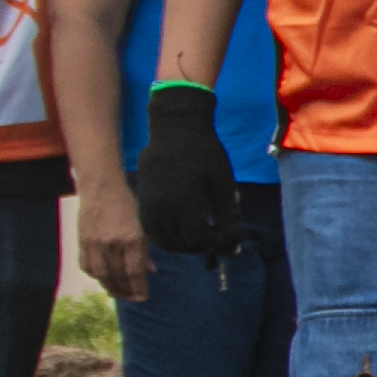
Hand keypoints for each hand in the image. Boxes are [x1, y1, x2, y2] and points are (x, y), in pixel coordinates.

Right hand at [75, 177, 150, 301]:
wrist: (101, 188)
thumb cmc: (126, 205)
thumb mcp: (142, 226)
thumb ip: (144, 250)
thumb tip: (150, 271)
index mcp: (132, 239)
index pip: (135, 272)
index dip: (138, 288)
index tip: (142, 298)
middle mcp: (113, 244)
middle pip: (118, 276)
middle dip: (125, 291)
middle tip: (130, 298)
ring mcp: (95, 243)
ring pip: (101, 275)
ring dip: (109, 287)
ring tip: (116, 292)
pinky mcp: (82, 241)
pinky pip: (87, 265)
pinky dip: (95, 275)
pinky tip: (102, 278)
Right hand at [132, 84, 239, 259]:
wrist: (175, 129)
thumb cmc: (205, 154)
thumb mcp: (224, 184)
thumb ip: (229, 216)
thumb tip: (235, 245)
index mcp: (184, 202)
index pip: (199, 239)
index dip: (217, 244)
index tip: (230, 237)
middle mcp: (162, 207)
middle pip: (181, 243)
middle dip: (202, 246)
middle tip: (217, 237)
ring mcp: (148, 204)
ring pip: (164, 240)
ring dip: (183, 245)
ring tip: (201, 236)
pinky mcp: (141, 200)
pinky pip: (151, 230)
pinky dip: (166, 237)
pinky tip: (182, 231)